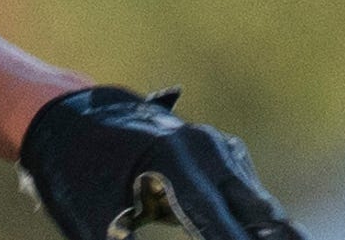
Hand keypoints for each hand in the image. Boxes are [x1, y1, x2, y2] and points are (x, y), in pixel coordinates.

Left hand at [19, 85, 308, 239]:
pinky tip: (267, 235)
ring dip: (271, 232)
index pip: (223, 228)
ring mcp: (216, 147)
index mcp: (177, 166)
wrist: (65, 116)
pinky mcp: (219, 151)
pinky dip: (257, 221)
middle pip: (262, 214)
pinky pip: (247, 193)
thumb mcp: (93, 223)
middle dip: (280, 237)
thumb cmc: (73, 175)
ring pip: (258, 204)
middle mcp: (206, 152)